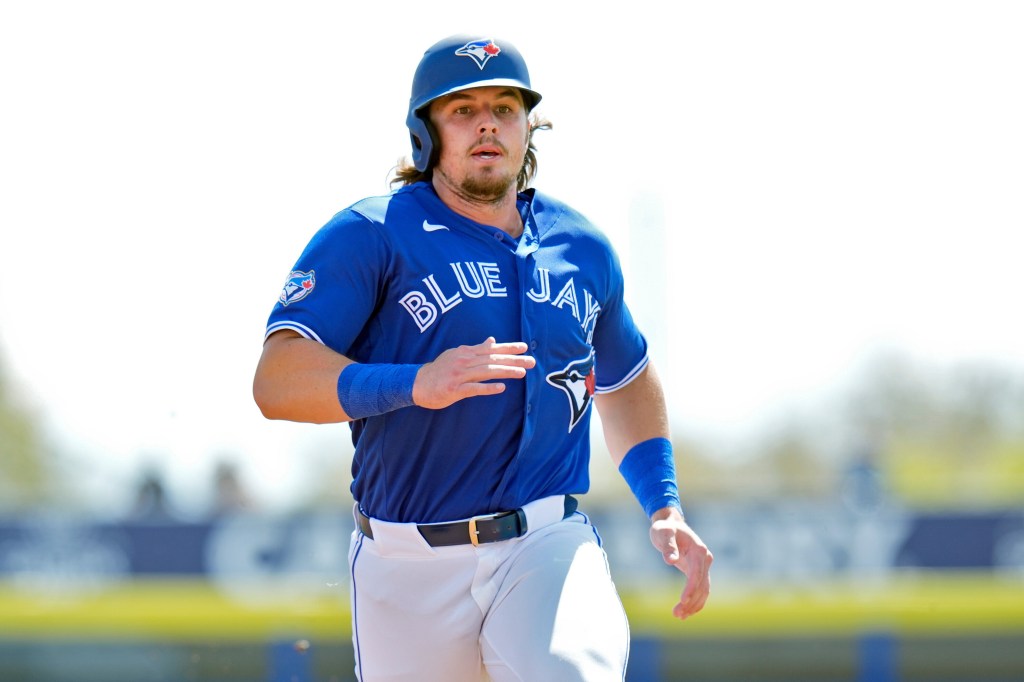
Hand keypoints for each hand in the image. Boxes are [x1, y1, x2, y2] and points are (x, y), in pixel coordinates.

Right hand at [412, 337, 535, 409]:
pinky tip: (501, 388)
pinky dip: (488, 387)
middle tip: (532, 361)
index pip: (491, 349)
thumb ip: (476, 349)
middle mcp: (464, 361)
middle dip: (513, 360)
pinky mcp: (454, 389)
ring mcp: (459, 375)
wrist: (416, 383)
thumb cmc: (439, 370)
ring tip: (522, 373)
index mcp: (466, 352)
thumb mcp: (457, 354)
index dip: (508, 348)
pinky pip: (473, 388)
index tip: (524, 347)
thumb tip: (492, 340)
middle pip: (492, 359)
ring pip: (486, 372)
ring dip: (505, 371)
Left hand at [649, 506, 712, 619]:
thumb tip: (670, 560)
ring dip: (694, 605)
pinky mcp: (698, 572)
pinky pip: (700, 590)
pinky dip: (695, 602)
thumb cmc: (665, 528)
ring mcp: (704, 566)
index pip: (697, 573)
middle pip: (702, 585)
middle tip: (676, 614)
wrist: (671, 525)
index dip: (691, 588)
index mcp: (699, 550)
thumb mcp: (663, 533)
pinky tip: (685, 612)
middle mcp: (705, 559)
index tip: (683, 601)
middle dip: (691, 602)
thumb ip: (668, 546)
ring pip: (703, 591)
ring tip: (679, 616)